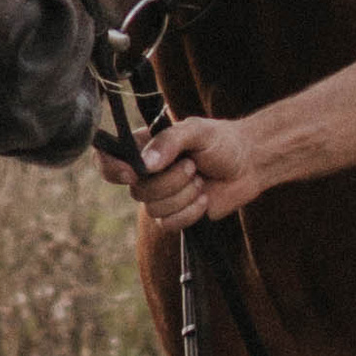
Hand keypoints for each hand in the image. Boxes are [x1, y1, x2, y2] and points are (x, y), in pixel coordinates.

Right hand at [98, 116, 267, 236]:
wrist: (248, 164)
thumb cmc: (221, 142)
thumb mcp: (196, 131)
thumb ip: (169, 142)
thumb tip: (145, 165)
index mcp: (143, 148)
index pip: (106, 159)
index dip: (110, 168)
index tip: (133, 171)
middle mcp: (145, 173)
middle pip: (136, 190)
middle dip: (169, 181)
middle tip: (193, 165)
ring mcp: (159, 196)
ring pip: (153, 208)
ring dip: (184, 195)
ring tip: (201, 180)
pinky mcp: (174, 216)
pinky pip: (168, 224)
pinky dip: (190, 211)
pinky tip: (204, 197)